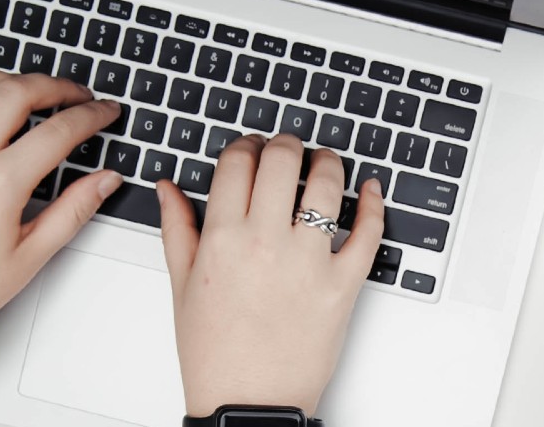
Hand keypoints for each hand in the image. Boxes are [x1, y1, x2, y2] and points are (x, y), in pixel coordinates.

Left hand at [0, 72, 123, 330]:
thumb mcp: (30, 255)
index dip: (91, 116)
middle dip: (56, 86)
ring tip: (33, 91)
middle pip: (17, 91)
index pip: (58, 130)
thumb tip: (105, 180)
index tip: (105, 112)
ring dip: (11, 82)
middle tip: (77, 94)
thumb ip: (74, 210)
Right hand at [156, 134, 384, 416]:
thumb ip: (177, 229)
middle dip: (286, 144)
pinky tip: (371, 190)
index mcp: (222, 239)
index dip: (246, 145)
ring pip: (327, 186)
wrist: (250, 401)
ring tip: (325, 163)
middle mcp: (265, 243)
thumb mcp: (182, 287)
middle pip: (282, 161)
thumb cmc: (214, 353)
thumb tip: (169, 187)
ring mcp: (308, 262)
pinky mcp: (343, 284)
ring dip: (328, 163)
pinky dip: (374, 205)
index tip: (252, 148)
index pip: (237, 163)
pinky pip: (368, 233)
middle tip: (288, 148)